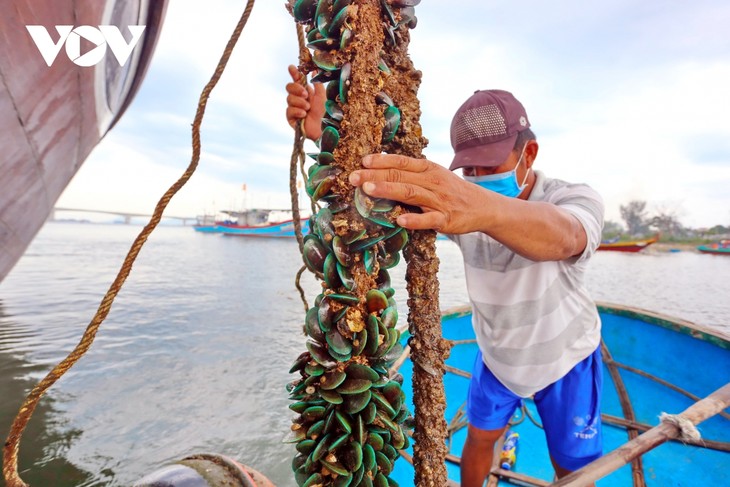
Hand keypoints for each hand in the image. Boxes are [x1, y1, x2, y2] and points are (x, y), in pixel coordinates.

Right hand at [285, 65, 325, 140]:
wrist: (325, 129)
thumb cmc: (326, 113)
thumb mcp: (322, 96)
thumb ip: (317, 84)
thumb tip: (314, 70)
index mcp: (306, 92)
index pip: (297, 80)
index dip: (294, 73)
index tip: (291, 67)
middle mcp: (299, 99)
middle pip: (289, 87)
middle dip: (296, 88)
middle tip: (306, 94)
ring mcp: (294, 109)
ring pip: (289, 99)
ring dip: (300, 102)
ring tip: (308, 108)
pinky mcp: (291, 119)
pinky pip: (289, 110)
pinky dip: (297, 111)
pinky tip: (304, 115)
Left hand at [349, 154, 493, 233]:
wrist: (483, 207)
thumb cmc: (451, 191)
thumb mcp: (433, 176)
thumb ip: (411, 174)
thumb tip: (379, 171)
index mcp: (428, 169)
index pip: (401, 161)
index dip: (381, 161)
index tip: (362, 162)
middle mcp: (432, 181)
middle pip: (400, 176)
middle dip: (375, 175)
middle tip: (353, 177)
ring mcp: (439, 200)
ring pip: (410, 193)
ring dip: (388, 190)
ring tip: (368, 189)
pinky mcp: (445, 219)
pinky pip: (428, 220)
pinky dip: (413, 219)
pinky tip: (399, 219)